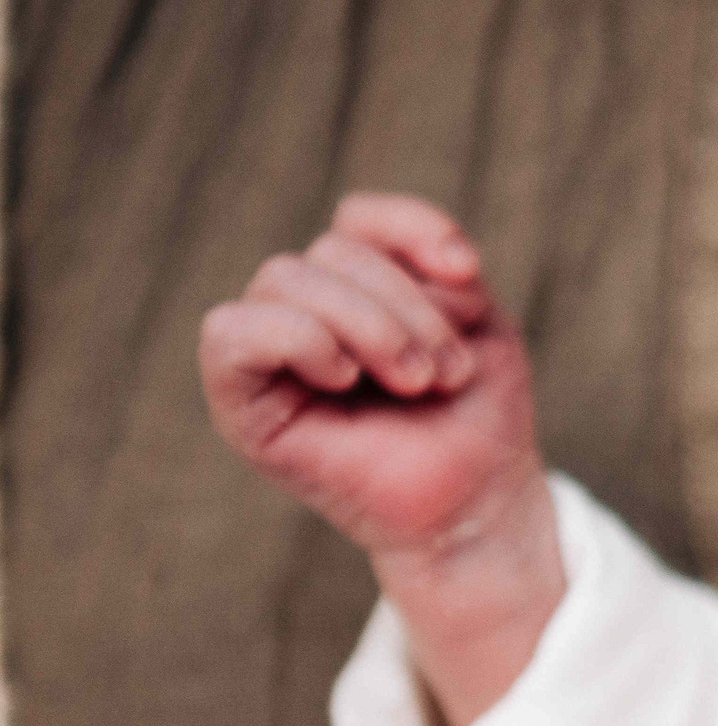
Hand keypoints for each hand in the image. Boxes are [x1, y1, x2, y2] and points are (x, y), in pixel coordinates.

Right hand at [201, 192, 566, 725]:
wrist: (478, 505)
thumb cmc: (476, 418)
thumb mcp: (480, 325)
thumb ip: (436, 266)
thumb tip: (389, 239)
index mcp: (361, 290)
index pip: (358, 219)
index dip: (412, 229)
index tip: (468, 274)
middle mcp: (308, 313)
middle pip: (330, 253)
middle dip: (404, 307)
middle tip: (444, 373)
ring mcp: (271, 355)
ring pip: (285, 278)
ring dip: (368, 326)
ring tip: (415, 383)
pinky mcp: (243, 403)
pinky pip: (229, 334)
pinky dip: (293, 337)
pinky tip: (342, 376)